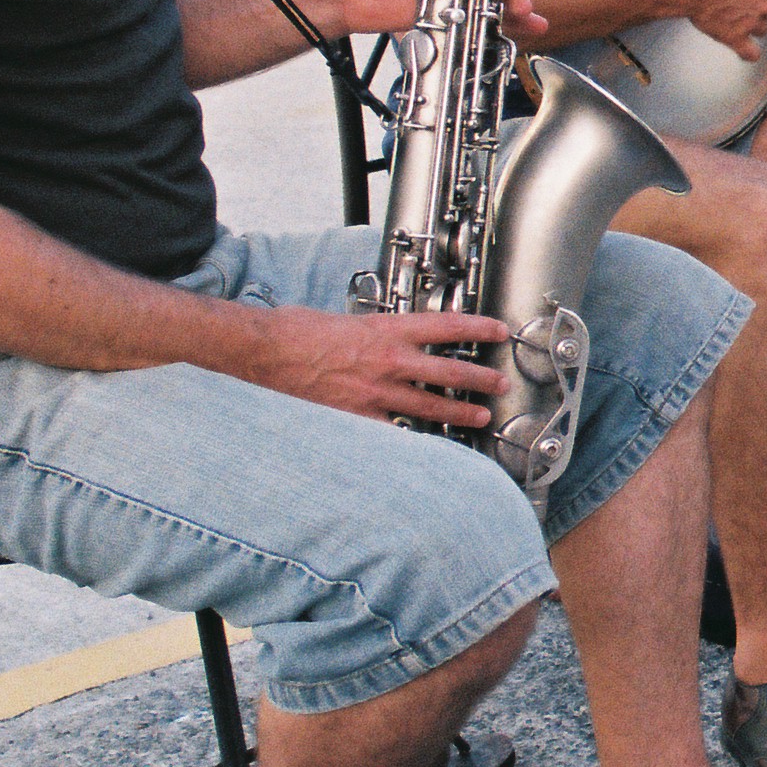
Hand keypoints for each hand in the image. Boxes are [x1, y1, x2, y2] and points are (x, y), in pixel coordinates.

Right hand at [240, 304, 519, 428]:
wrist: (265, 350)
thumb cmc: (296, 330)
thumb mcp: (344, 320)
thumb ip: (370, 332)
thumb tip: (380, 337)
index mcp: (387, 330)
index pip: (447, 327)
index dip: (478, 328)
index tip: (498, 331)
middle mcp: (390, 361)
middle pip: (450, 372)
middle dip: (481, 379)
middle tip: (500, 383)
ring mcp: (376, 392)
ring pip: (431, 405)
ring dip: (460, 412)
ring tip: (481, 416)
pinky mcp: (358, 416)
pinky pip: (396, 431)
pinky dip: (415, 438)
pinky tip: (430, 446)